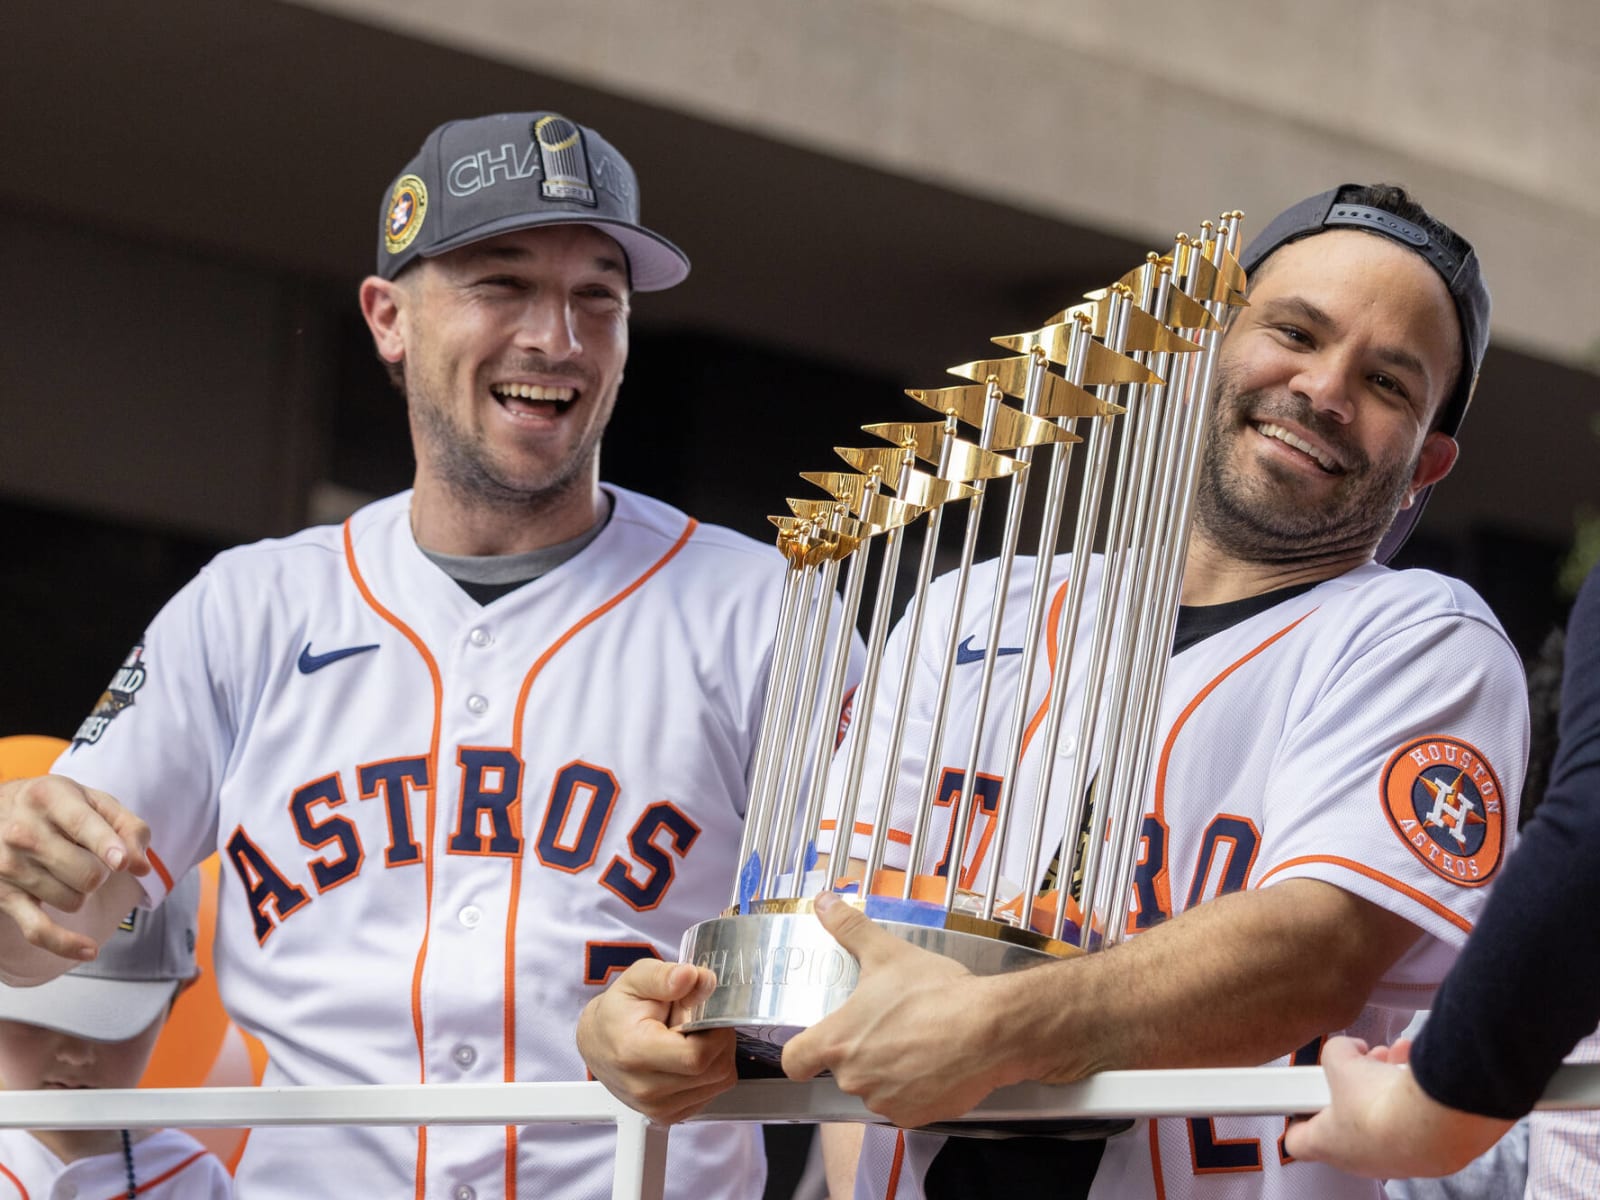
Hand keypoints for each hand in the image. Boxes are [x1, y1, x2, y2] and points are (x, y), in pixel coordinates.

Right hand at [0, 776, 149, 960]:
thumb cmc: (57, 808)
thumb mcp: (94, 801)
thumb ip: (128, 827)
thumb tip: (141, 866)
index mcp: (48, 797)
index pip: (83, 826)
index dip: (107, 845)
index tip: (120, 862)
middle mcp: (22, 830)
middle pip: (88, 874)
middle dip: (102, 872)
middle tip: (89, 857)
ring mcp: (9, 866)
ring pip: (73, 900)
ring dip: (82, 891)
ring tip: (65, 868)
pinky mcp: (4, 896)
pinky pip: (38, 930)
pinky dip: (65, 944)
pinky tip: (89, 950)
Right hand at [576, 958, 736, 1123]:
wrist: (597, 1041)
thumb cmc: (619, 1010)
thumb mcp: (638, 979)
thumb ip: (666, 976)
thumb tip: (696, 977)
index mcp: (635, 1053)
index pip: (697, 1056)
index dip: (715, 1031)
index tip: (707, 1014)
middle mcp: (644, 1089)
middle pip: (714, 1070)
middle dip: (719, 1040)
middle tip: (699, 1022)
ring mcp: (656, 1108)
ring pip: (718, 1082)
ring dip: (716, 1056)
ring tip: (690, 1038)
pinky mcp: (666, 1116)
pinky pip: (711, 1093)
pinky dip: (709, 1072)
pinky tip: (688, 1056)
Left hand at [781, 892, 1012, 1127]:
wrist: (989, 1029)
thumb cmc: (935, 992)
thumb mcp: (887, 952)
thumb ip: (849, 928)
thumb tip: (824, 902)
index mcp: (838, 1039)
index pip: (794, 1061)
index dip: (801, 1053)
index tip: (813, 1046)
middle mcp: (854, 1078)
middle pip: (842, 1070)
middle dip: (862, 1050)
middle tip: (889, 1025)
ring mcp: (884, 1101)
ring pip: (875, 1087)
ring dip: (888, 1071)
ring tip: (916, 1041)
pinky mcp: (914, 1116)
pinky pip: (904, 1104)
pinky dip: (914, 1090)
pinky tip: (933, 1063)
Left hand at [1284, 1035, 1513, 1176]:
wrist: (1432, 1124)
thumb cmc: (1376, 1102)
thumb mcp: (1340, 1060)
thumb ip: (1335, 1051)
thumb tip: (1348, 1050)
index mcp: (1326, 1145)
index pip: (1297, 1139)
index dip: (1296, 1114)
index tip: (1303, 1094)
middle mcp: (1358, 1160)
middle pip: (1345, 1117)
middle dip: (1351, 1085)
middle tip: (1359, 1065)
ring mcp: (1394, 1160)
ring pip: (1380, 1112)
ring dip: (1383, 1082)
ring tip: (1390, 1058)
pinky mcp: (1426, 1154)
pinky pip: (1411, 1116)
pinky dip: (1410, 1092)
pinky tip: (1411, 1067)